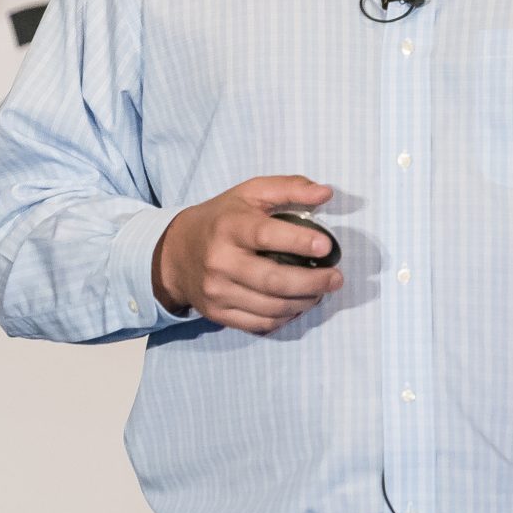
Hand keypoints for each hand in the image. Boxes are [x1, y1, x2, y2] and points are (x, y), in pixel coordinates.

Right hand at [153, 175, 344, 332]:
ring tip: (321, 291)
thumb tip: (326, 193)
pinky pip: (260, 323)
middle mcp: (220, 261)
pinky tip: (298, 305)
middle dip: (313, 282)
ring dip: (304, 302)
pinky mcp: (218, 313)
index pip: (266, 235)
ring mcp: (217, 291)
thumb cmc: (222, 219)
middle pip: (273, 280)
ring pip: (271, 307)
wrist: (176, 253)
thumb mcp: (250, 193)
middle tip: (336, 278)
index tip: (326, 246)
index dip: (299, 241)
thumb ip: (289, 188)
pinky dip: (285, 317)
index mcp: (229, 227)